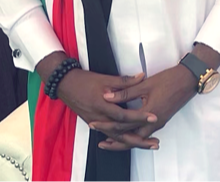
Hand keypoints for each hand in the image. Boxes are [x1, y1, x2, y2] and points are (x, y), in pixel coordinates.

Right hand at [35, 52, 158, 150]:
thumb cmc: (84, 81)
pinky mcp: (94, 123)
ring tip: (146, 143)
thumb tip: (141, 76)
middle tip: (154, 142)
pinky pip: (109, 134)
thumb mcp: (105, 78)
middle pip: (121, 133)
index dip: (139, 117)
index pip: (124, 115)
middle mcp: (99, 117)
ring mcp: (96, 122)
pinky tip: (129, 141)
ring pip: (115, 136)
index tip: (153, 117)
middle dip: (138, 138)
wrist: (65, 85)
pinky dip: (119, 139)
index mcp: (102, 105)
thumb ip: (124, 81)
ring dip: (131, 141)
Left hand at [98, 65, 197, 149]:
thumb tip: (107, 96)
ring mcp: (159, 122)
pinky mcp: (161, 119)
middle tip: (100, 142)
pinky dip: (133, 135)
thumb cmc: (170, 80)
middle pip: (130, 139)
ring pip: (138, 138)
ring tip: (110, 141)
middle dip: (115, 141)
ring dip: (124, 140)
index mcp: (149, 114)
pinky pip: (144, 133)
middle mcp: (154, 123)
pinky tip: (127, 132)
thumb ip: (125, 92)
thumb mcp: (145, 84)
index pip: (123, 125)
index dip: (107, 125)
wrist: (189, 79)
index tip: (94, 123)